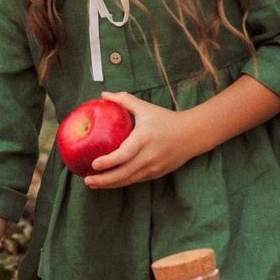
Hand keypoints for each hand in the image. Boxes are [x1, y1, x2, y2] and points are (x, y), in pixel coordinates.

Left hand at [83, 92, 209, 188]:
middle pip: (123, 173)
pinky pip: (136, 180)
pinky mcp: (156, 174)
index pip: (124, 154)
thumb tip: (104, 94)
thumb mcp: (146, 108)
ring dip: (110, 184)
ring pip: (128, 180)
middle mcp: (148, 156)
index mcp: (144, 139)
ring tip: (93, 183)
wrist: (192, 135)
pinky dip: (122, 182)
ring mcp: (153, 168)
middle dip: (104, 180)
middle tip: (87, 180)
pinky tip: (109, 182)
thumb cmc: (166, 120)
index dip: (108, 161)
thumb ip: (124, 100)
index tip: (93, 164)